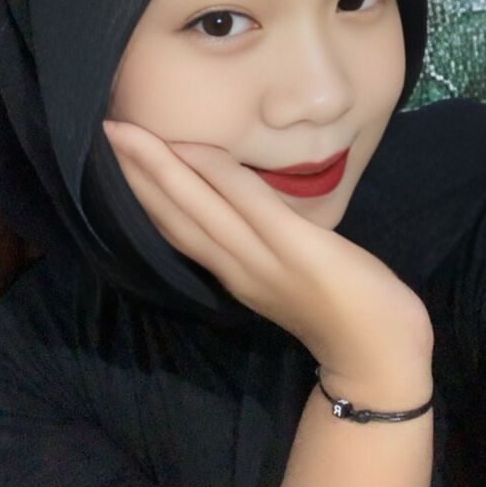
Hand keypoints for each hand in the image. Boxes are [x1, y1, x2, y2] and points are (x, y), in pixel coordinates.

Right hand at [103, 121, 433, 383]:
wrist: (380, 355)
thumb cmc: (342, 312)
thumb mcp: (286, 275)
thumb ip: (260, 245)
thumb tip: (244, 207)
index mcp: (233, 271)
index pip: (177, 227)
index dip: (145, 191)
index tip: (121, 157)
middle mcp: (235, 266)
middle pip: (173, 215)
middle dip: (137, 172)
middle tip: (105, 131)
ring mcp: (262, 258)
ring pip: (197, 209)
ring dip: (159, 169)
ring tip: (127, 135)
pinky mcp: (296, 248)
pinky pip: (250, 205)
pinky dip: (218, 176)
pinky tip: (194, 149)